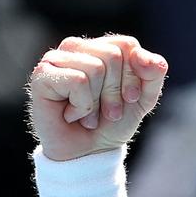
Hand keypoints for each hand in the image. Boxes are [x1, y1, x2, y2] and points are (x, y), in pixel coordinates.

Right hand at [27, 35, 167, 161]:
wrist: (89, 151)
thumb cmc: (114, 121)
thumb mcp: (144, 97)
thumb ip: (153, 73)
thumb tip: (145, 57)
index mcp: (101, 46)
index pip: (127, 45)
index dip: (134, 76)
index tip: (130, 99)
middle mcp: (76, 47)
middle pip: (112, 55)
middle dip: (116, 91)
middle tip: (107, 111)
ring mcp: (55, 58)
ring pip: (96, 68)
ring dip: (98, 102)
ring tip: (88, 114)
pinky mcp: (41, 75)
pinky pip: (78, 81)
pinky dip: (83, 106)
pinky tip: (72, 114)